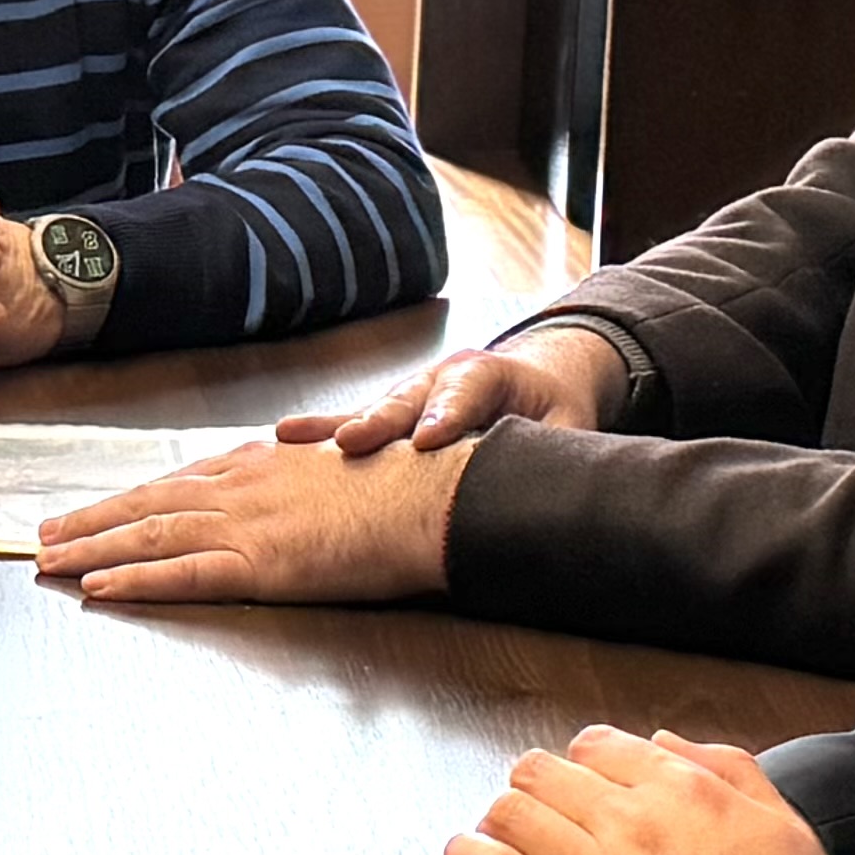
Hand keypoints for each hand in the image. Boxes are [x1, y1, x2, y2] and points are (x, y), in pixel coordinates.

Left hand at [32, 428, 468, 606]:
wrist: (438, 494)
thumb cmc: (403, 483)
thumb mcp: (339, 462)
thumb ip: (298, 467)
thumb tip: (281, 451)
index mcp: (260, 466)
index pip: (175, 483)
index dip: (126, 499)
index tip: (89, 509)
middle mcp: (241, 487)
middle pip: (147, 506)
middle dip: (90, 522)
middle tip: (41, 537)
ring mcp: (247, 524)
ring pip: (149, 537)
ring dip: (92, 550)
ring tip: (47, 562)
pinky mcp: (262, 564)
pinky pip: (184, 574)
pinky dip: (135, 581)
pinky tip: (98, 586)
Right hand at [283, 322, 623, 459]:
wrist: (540, 379)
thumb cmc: (554, 408)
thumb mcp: (570, 427)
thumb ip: (557, 449)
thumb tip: (559, 481)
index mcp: (491, 374)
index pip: (466, 391)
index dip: (446, 415)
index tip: (426, 440)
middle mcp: (441, 378)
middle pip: (406, 399)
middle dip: (379, 422)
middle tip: (354, 443)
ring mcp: (411, 394)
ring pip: (373, 410)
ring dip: (336, 428)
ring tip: (293, 438)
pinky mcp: (391, 415)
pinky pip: (353, 425)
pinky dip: (320, 434)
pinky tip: (284, 438)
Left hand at [425, 726, 854, 854]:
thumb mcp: (780, 819)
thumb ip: (725, 768)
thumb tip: (663, 742)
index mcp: (679, 787)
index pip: (596, 746)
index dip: (582, 766)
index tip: (585, 792)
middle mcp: (629, 819)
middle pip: (539, 773)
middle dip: (531, 793)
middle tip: (536, 823)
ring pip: (508, 817)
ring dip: (494, 829)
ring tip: (487, 849)